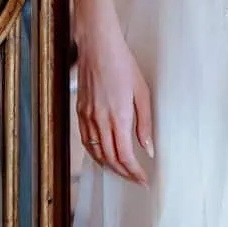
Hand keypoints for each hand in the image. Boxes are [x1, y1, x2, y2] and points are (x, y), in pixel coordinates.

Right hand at [76, 21, 153, 185]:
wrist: (98, 46)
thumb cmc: (123, 64)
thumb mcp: (142, 92)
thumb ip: (144, 123)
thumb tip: (147, 148)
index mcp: (118, 117)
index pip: (125, 156)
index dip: (134, 172)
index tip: (143, 180)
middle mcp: (100, 120)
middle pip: (110, 159)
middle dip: (124, 173)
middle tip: (136, 180)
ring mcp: (87, 116)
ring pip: (96, 152)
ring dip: (109, 166)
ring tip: (122, 172)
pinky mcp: (80, 111)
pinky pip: (86, 140)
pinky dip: (95, 153)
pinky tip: (103, 156)